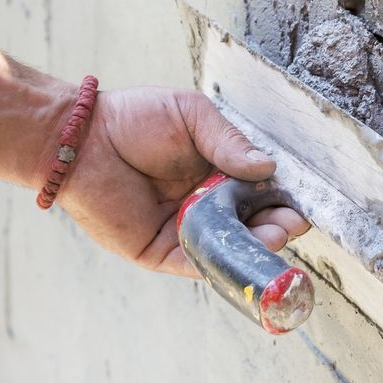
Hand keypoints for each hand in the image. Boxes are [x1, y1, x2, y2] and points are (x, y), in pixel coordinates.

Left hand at [58, 88, 309, 277]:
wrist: (83, 138)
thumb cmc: (135, 119)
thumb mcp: (193, 117)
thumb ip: (229, 142)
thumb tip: (269, 166)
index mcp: (217, 173)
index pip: (259, 192)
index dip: (281, 199)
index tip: (298, 202)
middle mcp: (205, 205)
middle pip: (250, 224)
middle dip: (275, 226)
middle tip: (291, 223)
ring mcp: (184, 230)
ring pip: (228, 247)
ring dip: (254, 246)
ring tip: (275, 237)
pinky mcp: (159, 252)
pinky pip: (195, 264)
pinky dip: (220, 265)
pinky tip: (241, 255)